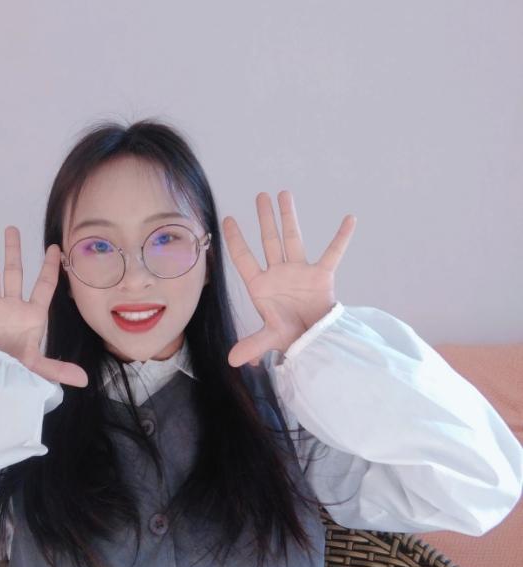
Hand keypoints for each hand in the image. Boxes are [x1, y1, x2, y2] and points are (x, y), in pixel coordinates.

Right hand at [0, 226, 88, 387]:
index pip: (44, 285)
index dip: (50, 267)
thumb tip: (84, 380)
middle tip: (12, 229)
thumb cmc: (16, 370)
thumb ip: (59, 368)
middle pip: (14, 273)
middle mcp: (11, 307)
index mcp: (31, 315)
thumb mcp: (39, 367)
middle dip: (14, 251)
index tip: (54, 248)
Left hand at [222, 190, 355, 367]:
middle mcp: (278, 274)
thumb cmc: (290, 337)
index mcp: (261, 286)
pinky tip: (349, 219)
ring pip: (293, 239)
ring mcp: (299, 272)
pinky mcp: (321, 276)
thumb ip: (252, 345)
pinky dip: (341, 237)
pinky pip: (333, 253)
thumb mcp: (270, 339)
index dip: (235, 240)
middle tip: (260, 196)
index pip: (244, 259)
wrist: (315, 341)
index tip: (228, 219)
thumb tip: (232, 361)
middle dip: (265, 219)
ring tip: (284, 193)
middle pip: (269, 241)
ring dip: (289, 217)